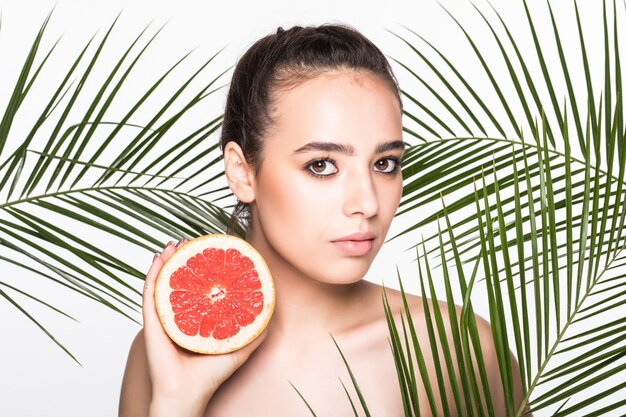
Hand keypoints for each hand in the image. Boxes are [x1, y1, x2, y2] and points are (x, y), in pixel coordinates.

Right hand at [142, 239, 265, 416]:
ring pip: (164, 281)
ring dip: (168, 259)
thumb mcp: (239, 347)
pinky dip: (154, 274)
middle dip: (185, 257)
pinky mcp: (152, 322)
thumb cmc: (210, 374)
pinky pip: (151, 293)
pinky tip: (160, 259)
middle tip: (193, 240)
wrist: (187, 394)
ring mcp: (164, 316)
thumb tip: (271, 309)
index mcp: (196, 317)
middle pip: (181, 279)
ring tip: (176, 243)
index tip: (211, 249)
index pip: (199, 287)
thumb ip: (255, 330)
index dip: (203, 266)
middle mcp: (179, 313)